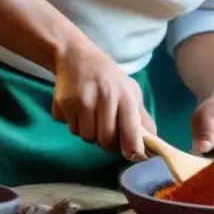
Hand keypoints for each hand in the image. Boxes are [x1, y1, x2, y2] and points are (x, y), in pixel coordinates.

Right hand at [50, 43, 156, 161]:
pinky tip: (77, 109)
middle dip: (107, 143)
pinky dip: (73, 124)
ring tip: (91, 116)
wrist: (75, 56)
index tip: (134, 156)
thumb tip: (151, 142)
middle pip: (105, 139)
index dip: (133, 147)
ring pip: (85, 137)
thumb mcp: (129, 90)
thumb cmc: (108, 76)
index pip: (130, 127)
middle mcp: (104, 97)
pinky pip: (69, 128)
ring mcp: (82, 100)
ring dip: (89, 133)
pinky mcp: (63, 103)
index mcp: (124, 94)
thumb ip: (140, 116)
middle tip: (107, 133)